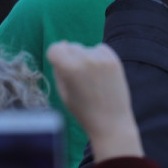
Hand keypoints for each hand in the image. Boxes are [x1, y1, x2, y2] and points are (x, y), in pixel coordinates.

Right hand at [46, 41, 142, 161]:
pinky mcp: (114, 60)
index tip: (58, 66)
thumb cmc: (82, 110)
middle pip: (70, 47)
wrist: (111, 122)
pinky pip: (99, 49)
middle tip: (77, 76)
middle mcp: (84, 59)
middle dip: (69, 57)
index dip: (54, 57)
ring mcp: (101, 59)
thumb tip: (63, 45)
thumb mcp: (62, 91)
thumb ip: (59, 68)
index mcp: (68, 68)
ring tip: (91, 78)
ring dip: (84, 57)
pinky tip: (100, 73)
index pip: (54, 49)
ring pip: (85, 49)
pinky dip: (97, 57)